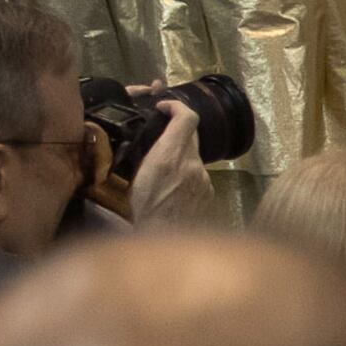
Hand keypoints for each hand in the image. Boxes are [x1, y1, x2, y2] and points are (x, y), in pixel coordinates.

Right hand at [122, 100, 215, 227]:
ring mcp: (204, 178)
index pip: (187, 117)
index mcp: (171, 155)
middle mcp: (193, 163)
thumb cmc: (144, 209)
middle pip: (190, 136)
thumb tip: (154, 140)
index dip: (177, 106)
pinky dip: (187, 175)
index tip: (165, 107)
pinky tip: (175, 188)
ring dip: (180, 157)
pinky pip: (198, 175)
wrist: (167, 240)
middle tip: (162, 132)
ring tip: (164, 169)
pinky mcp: (210, 192)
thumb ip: (150, 153)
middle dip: (177, 130)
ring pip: (193, 157)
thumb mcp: (136, 177)